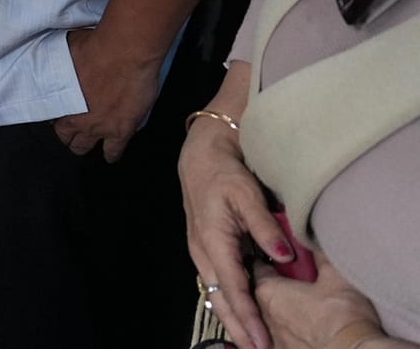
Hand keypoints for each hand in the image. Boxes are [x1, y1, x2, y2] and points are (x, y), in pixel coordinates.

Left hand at [53, 26, 162, 162]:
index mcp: (61, 99)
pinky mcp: (121, 131)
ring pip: (85, 147)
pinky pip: (113, 151)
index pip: (51, 117)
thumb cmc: (94, 47)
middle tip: (71, 133)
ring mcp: (99, 127)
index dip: (56, 118)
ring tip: (87, 146)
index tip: (59, 117)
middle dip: (68, 135)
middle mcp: (76, 117)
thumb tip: (55, 59)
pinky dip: (111, 155)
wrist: (125, 53)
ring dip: (86, 146)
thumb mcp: (65, 52)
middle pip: (66, 136)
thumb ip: (60, 63)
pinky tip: (110, 156)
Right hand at [180, 113, 294, 348]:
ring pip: (216, 294)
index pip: (233, 288)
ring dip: (232, 319)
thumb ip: (265, 224)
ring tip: (250, 342)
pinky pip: (218, 284)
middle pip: (220, 300)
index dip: (248, 317)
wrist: (200, 155)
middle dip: (237, 329)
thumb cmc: (223, 172)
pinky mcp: (208, 250)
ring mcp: (203, 252)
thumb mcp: (246, 193)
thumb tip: (285, 254)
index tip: (261, 341)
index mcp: (212, 241)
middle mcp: (203, 252)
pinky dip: (229, 303)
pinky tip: (241, 315)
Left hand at [253, 258, 381, 348]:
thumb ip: (319, 254)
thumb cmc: (343, 315)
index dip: (268, 261)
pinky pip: (270, 340)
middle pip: (258, 294)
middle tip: (288, 284)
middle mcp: (262, 315)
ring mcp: (271, 338)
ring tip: (294, 309)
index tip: (278, 259)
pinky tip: (293, 330)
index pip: (257, 268)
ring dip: (272, 313)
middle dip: (269, 287)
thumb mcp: (336, 276)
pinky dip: (275, 334)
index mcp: (267, 291)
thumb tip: (313, 238)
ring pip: (263, 319)